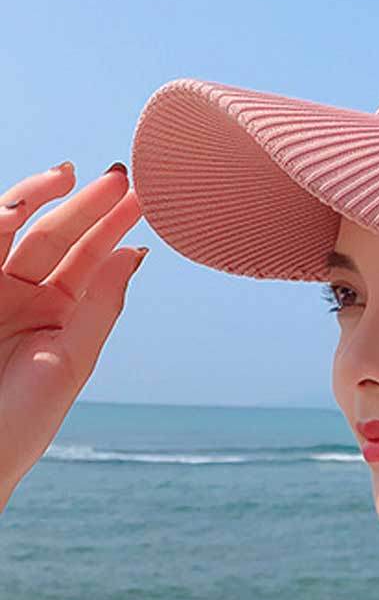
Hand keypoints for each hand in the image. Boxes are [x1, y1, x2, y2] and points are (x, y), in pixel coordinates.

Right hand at [0, 162, 143, 511]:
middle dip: (85, 206)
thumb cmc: (20, 422)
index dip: (112, 228)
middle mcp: (22, 297)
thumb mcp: (70, 360)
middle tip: (118, 178)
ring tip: (72, 177)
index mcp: (57, 315)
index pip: (88, 260)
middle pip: (55, 238)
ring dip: (39, 201)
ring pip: (12, 232)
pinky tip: (21, 207)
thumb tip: (135, 255)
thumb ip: (99, 305)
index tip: (143, 199)